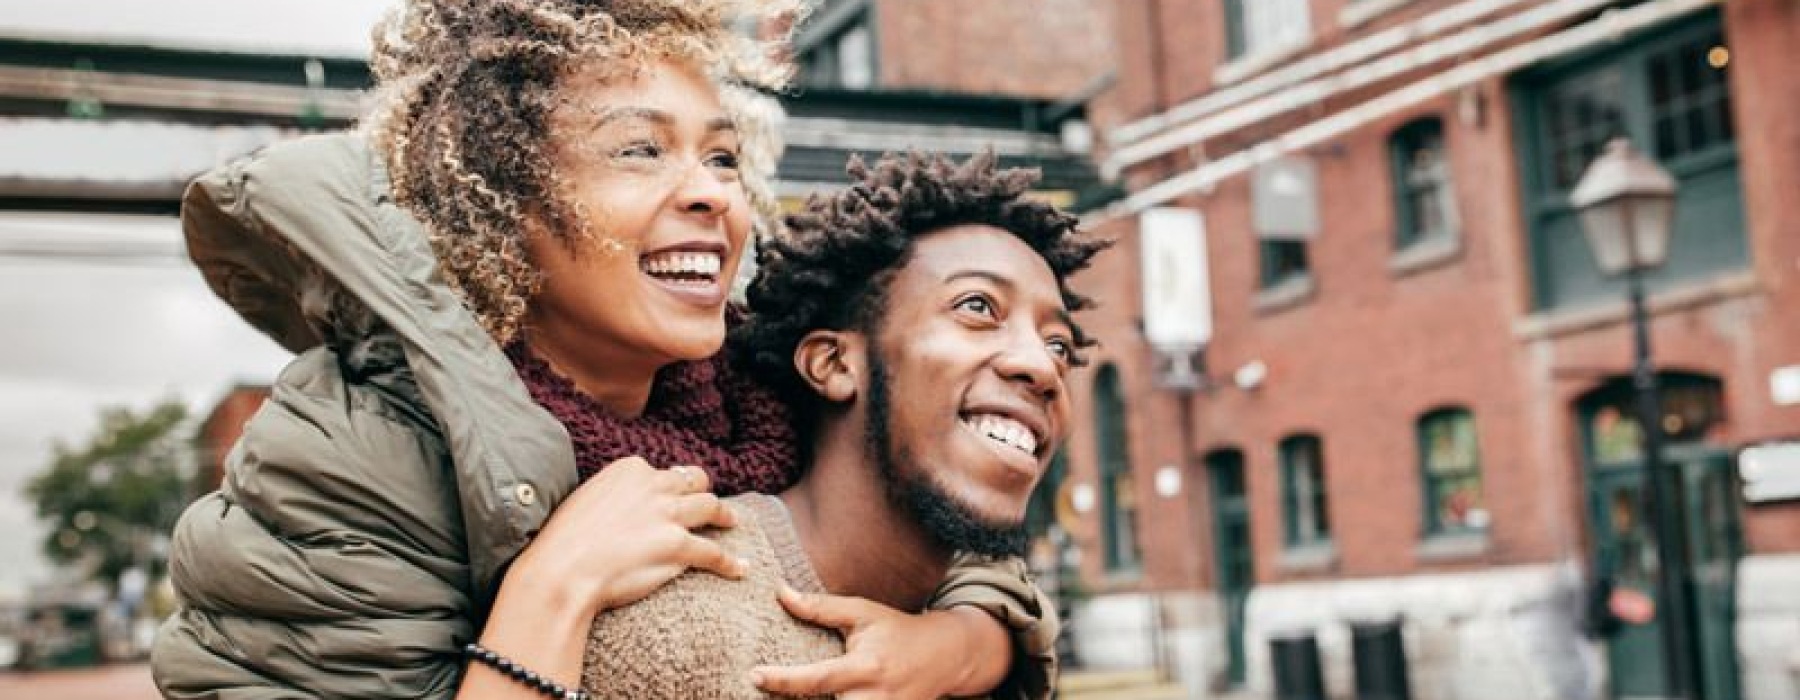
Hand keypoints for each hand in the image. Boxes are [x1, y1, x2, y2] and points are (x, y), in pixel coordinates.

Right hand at [509, 456, 744, 615]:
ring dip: (725, 516)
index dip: (670, 486)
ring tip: (732, 522)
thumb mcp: (586, 498)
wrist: (563, 570)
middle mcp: (655, 486)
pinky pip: (715, 552)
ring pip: (711, 507)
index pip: (662, 471)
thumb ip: (613, 494)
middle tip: (708, 504)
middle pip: (694, 481)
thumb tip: (621, 504)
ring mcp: (670, 515)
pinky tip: (740, 569)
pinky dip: (730, 562)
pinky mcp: (680, 546)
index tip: (672, 495)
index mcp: (631, 470)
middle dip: (702, 491)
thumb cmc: (564, 541)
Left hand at [750, 587, 1007, 698]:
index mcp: (865, 668)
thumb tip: (781, 592)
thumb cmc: (898, 630)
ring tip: (782, 697)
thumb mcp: (863, 612)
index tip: (754, 676)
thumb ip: (821, 608)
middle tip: (756, 693)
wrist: (945, 656)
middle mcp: (873, 698)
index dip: (783, 680)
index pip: (817, 680)